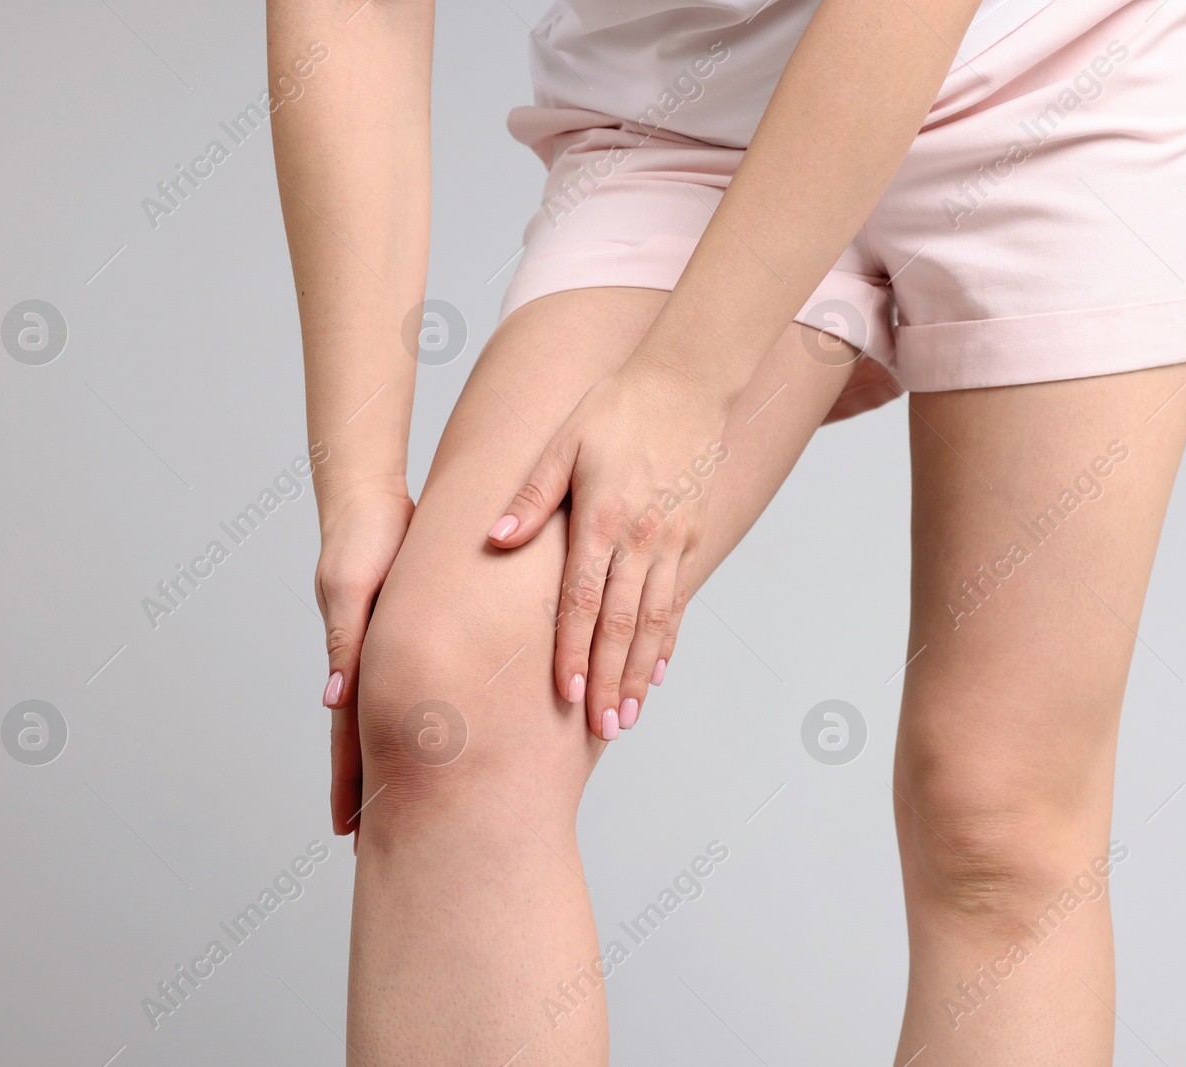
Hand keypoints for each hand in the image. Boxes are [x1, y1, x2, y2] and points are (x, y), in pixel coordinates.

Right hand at [316, 489, 414, 839]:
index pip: (349, 738)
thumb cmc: (360, 538)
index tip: (348, 833)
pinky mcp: (418, 635)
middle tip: (382, 846)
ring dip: (404, 765)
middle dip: (375, 794)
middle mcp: (373, 666)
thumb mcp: (349, 590)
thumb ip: (345, 641)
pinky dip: (431, 720)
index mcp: (353, 663)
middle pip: (375, 742)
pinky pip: (428, 687)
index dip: (349, 786)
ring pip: (402, 723)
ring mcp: (394, 655)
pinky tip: (451, 746)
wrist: (372, 497)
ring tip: (419, 813)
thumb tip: (335, 700)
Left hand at [488, 363, 731, 740]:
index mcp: (603, 518)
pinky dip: (668, 641)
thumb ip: (531, 495)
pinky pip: (678, 600)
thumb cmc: (616, 407)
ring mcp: (672, 542)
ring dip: (641, 673)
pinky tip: (658, 673)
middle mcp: (642, 538)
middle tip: (602, 729)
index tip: (567, 693)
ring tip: (627, 717)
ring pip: (656, 621)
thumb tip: (494, 537)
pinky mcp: (691, 538)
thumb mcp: (563, 441)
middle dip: (611, 681)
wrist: (687, 383)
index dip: (575, 650)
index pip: (584, 599)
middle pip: (623, 624)